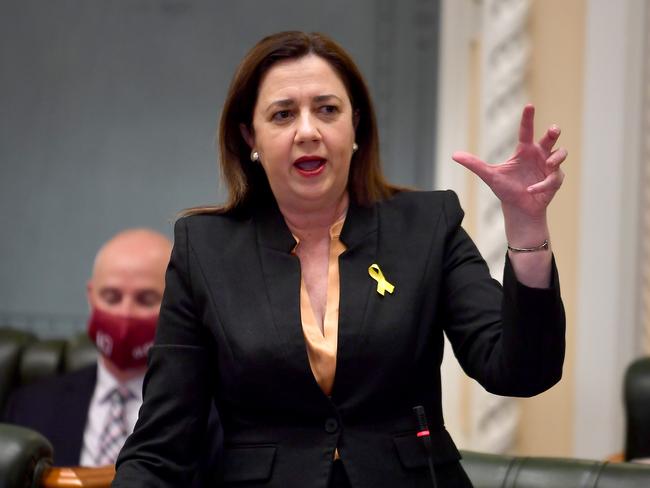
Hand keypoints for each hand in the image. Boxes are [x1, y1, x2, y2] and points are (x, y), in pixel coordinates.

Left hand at [452, 104, 566, 219]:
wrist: (518, 208)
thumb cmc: (505, 189)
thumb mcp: (489, 175)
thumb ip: (474, 164)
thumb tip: (454, 155)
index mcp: (524, 150)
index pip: (526, 130)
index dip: (528, 118)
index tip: (529, 105)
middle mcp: (539, 155)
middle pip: (550, 138)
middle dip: (554, 132)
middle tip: (553, 130)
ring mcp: (549, 167)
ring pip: (561, 154)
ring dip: (556, 158)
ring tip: (548, 164)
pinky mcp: (555, 180)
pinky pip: (554, 178)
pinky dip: (543, 184)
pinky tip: (531, 190)